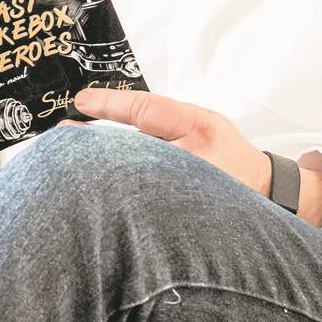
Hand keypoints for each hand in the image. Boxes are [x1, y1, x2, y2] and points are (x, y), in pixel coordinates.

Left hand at [67, 88, 321, 226]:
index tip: (82, 101)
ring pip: (131, 181)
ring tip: (67, 165)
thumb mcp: (202, 120)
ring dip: (97, 172)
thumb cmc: (227, 152)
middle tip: (60, 136)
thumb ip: (162, 117)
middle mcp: (192, 161)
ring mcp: (184, 194)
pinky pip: (137, 207)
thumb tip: (112, 109)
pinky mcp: (176, 219)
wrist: (261, 193)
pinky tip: (91, 196)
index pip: (147, 110)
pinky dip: (112, 199)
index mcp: (197, 129)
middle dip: (92, 143)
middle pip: (130, 149)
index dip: (111, 103)